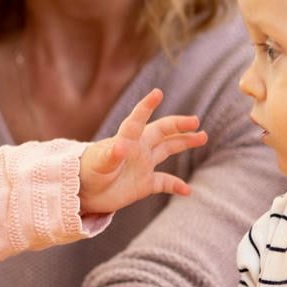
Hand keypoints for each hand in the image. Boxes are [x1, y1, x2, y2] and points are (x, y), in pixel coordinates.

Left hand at [78, 89, 206, 215]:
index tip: (157, 93)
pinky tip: (188, 191)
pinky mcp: (144, 184)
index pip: (138, 119)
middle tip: (196, 121)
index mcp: (126, 140)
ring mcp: (143, 165)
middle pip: (162, 131)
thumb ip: (111, 155)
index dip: (146, 106)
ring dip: (185, 143)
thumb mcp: (99, 164)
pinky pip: (165, 182)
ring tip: (203, 137)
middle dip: (179, 125)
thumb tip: (122, 146)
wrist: (83, 192)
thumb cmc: (87, 173)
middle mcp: (138, 149)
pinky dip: (177, 185)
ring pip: (168, 150)